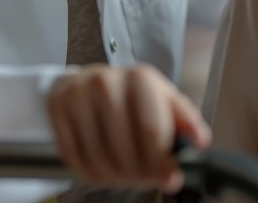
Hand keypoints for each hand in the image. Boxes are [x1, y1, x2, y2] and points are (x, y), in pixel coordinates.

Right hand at [46, 63, 210, 192]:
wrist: (90, 82)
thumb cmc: (133, 97)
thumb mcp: (164, 101)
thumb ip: (184, 122)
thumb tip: (200, 141)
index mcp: (140, 79)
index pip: (152, 131)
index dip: (161, 163)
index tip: (170, 178)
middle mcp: (108, 82)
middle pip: (124, 150)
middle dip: (139, 174)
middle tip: (145, 179)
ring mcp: (79, 94)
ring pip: (98, 158)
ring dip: (114, 177)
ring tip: (124, 174)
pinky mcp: (57, 106)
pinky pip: (73, 156)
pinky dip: (89, 172)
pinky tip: (102, 168)